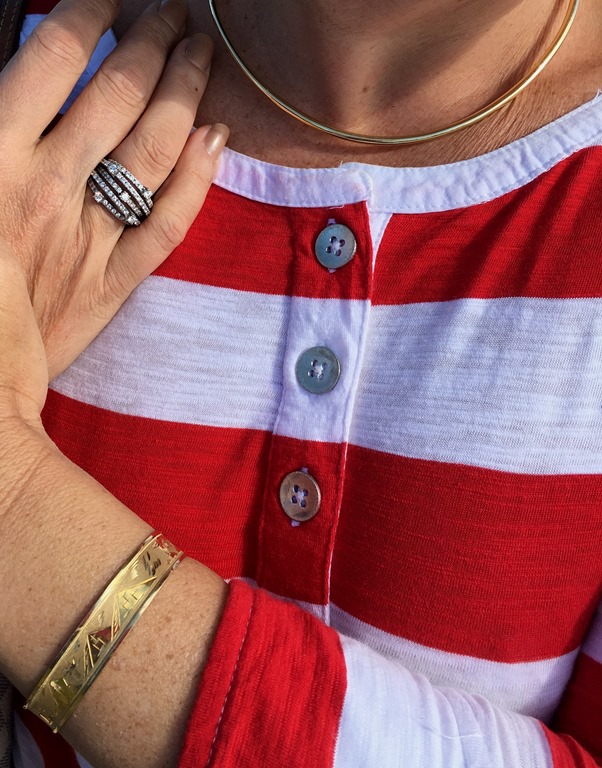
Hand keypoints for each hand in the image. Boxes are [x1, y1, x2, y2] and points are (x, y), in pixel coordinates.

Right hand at [0, 0, 227, 384]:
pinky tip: (216, 138)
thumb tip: (21, 70)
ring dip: (184, 93)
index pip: (56, 59)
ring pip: (153, 148)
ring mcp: (89, 236)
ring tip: (201, 55)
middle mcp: (49, 186)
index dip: (92, 14)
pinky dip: (197, 178)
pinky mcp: (114, 282)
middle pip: (118, 94)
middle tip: (176, 14)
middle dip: (152, 41)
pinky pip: (169, 222)